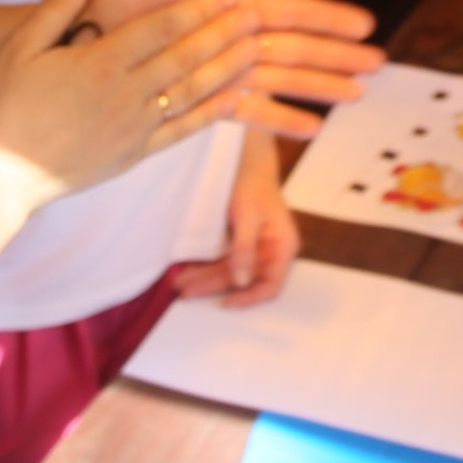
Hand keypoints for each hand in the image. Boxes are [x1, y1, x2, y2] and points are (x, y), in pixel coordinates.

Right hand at [0, 0, 266, 196]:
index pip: (159, 29)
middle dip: (222, 34)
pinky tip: (235, 99)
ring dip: (226, 69)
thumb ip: (57, 7)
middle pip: (184, 58)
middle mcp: (124, 95)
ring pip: (191, 93)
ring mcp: (133, 127)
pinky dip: (210, 114)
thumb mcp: (21, 48)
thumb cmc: (5, 105)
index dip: (197, 10)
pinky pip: (181, 130)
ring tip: (254, 50)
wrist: (0, 176)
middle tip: (255, 14)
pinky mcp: (134, 154)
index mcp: (99, 63)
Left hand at [87, 0, 381, 138]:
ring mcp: (220, 68)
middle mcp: (231, 37)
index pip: (289, 10)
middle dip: (336, 56)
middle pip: (295, 47)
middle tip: (377, 64)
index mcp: (228, 4)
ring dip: (318, 86)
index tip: (363, 23)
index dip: (326, 17)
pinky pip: (246, 109)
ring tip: (356, 96)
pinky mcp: (203, 95)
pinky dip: (277, 119)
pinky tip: (309, 130)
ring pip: (280, 78)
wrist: (80, 35)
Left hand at [174, 136, 298, 305]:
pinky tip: (187, 271)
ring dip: (205, 278)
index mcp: (283, 247)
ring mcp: (254, 249)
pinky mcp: (238, 243)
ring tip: (179, 283)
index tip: (225, 302)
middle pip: (243, 280)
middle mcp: (270, 252)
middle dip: (214, 286)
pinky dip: (205, 267)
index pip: (271, 285)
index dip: (250, 298)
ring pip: (229, 272)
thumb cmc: (253, 185)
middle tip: (185, 290)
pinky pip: (222, 261)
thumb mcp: (248, 217)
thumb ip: (244, 250)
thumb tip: (240, 282)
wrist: (245, 160)